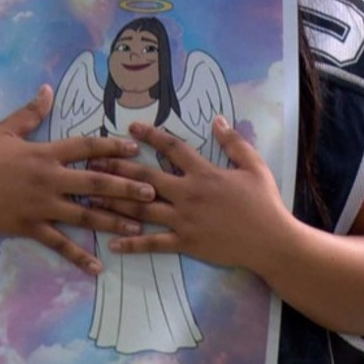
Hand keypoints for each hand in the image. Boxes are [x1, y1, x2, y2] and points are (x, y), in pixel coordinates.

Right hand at [0, 85, 156, 273]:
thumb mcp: (4, 131)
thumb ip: (30, 113)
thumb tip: (48, 89)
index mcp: (44, 153)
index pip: (84, 147)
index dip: (111, 148)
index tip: (135, 150)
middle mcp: (48, 179)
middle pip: (94, 183)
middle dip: (125, 187)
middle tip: (152, 191)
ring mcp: (41, 206)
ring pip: (84, 215)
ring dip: (113, 220)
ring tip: (138, 225)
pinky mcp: (31, 228)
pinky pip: (59, 244)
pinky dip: (79, 256)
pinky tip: (98, 267)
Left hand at [89, 116, 291, 269]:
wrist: (271, 242)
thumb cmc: (264, 203)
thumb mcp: (254, 166)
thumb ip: (234, 142)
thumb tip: (217, 119)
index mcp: (204, 173)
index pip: (173, 148)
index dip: (151, 136)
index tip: (131, 128)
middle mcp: (188, 194)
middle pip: (146, 178)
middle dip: (118, 168)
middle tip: (94, 161)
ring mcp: (184, 220)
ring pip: (142, 209)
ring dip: (115, 202)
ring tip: (91, 197)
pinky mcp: (185, 243)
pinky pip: (154, 244)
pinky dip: (132, 243)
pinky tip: (112, 242)